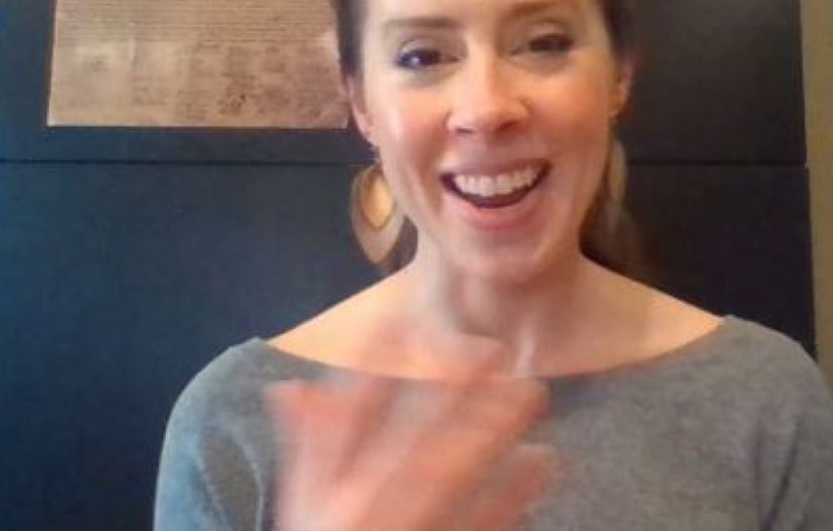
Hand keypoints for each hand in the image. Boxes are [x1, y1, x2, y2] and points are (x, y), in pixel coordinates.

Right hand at [265, 345, 552, 530]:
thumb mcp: (302, 504)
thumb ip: (307, 446)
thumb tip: (291, 389)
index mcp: (327, 490)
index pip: (348, 419)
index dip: (371, 367)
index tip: (401, 322)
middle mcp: (367, 505)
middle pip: (415, 441)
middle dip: (455, 394)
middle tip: (496, 353)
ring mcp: (411, 530)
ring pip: (455, 478)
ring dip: (494, 433)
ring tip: (531, 394)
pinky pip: (482, 523)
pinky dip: (513, 492)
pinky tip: (541, 460)